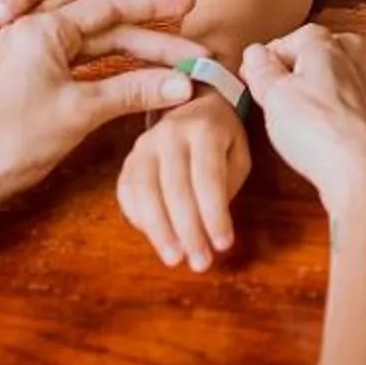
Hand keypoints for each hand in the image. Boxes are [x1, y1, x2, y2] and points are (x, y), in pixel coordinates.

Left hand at [0, 0, 206, 227]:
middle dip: (154, 40)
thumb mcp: (80, 112)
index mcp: (42, 28)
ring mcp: (30, 54)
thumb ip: (133, 91)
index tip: (190, 6)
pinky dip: (112, 69)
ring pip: (95, 46)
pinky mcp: (29, 76)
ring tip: (175, 64)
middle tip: (195, 49)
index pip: (110, 6)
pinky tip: (137, 76)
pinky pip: (80, 62)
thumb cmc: (13, 140)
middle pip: (107, 27)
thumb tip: (184, 84)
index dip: (154, 7)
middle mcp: (35, 31)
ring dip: (136, 56)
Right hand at [119, 92, 253, 271]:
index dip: (215, 214)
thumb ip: (226, 185)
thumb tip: (209, 226)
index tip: (223, 246)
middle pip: (175, 187)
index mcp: (204, 128)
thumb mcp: (239, 153)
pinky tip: (153, 238)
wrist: (194, 101)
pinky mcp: (129, 158)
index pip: (208, 177)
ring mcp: (144, 144)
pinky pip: (126, 191)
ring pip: (145, 191)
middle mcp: (169, 133)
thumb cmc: (223, 137)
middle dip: (188, 230)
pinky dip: (138, 218)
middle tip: (200, 263)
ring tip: (174, 259)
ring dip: (159, 230)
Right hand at [245, 23, 365, 216]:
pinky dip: (353, 99)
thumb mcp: (275, 96)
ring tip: (317, 88)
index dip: (273, 53)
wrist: (360, 169)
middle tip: (289, 74)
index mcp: (326, 50)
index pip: (298, 36)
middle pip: (336, 44)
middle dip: (313, 53)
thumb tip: (255, 52)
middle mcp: (352, 65)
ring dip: (340, 72)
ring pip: (359, 66)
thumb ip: (264, 72)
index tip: (254, 72)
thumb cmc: (315, 127)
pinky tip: (339, 113)